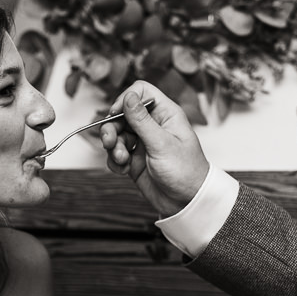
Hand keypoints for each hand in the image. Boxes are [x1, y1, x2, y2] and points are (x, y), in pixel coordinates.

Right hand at [99, 83, 210, 217]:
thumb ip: (142, 120)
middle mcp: (153, 125)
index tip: (116, 114)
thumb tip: (128, 96)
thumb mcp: (162, 144)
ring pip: (116, 134)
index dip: (125, 99)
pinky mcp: (135, 159)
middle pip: (122, 114)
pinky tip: (124, 170)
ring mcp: (143, 142)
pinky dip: (115, 161)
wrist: (187, 203)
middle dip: (112, 128)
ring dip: (113, 146)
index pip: (141, 91)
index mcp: (165, 114)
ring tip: (121, 159)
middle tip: (109, 142)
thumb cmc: (185, 172)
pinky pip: (116, 153)